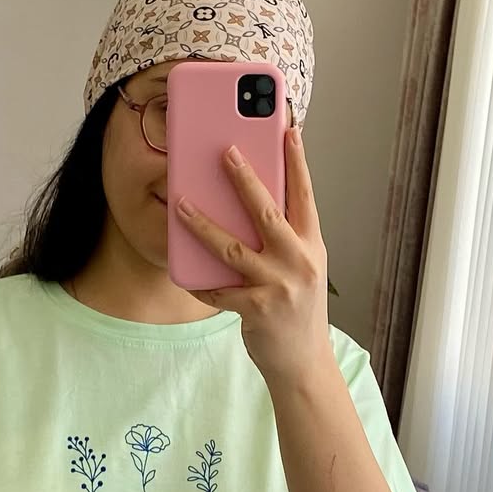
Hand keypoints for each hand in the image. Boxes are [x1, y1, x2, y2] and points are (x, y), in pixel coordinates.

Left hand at [175, 126, 331, 384]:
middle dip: (245, 178)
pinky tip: (182, 272)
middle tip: (225, 151)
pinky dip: (199, 281)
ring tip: (181, 204)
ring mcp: (278, 285)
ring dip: (202, 224)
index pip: (305, 195)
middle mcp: (298, 260)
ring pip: (232, 247)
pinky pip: (218, 289)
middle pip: (266, 211)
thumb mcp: (302, 269)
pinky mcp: (256, 309)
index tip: (288, 130)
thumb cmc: (297, 310)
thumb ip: (284, 240)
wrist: (303, 361)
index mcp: (311, 245)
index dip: (297, 162)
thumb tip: (252, 205)